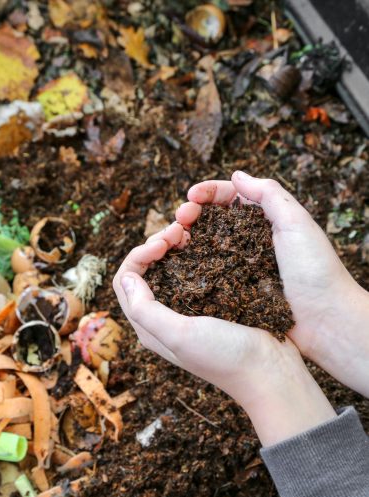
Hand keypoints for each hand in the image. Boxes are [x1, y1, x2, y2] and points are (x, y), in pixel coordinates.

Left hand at [113, 223, 335, 445]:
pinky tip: (204, 243)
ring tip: (189, 232)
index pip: (125, 280)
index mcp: (149, 325)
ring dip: (172, 246)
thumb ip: (146, 310)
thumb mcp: (180, 335)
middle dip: (155, 245)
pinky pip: (192, 270)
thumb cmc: (225, 357)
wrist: (270, 371)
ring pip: (167, 267)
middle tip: (178, 231)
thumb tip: (126, 278)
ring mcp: (187, 308)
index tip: (162, 244)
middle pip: (144, 270)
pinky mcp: (209, 302)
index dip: (138, 255)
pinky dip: (192, 253)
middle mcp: (163, 316)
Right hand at [176, 171, 368, 397]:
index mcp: (264, 219)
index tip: (191, 195)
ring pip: (204, 243)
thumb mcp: (297, 223)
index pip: (230, 197)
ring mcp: (237, 263)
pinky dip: (190, 262)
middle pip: (211, 218)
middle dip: (191, 212)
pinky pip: (206, 270)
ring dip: (186, 236)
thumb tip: (237, 175)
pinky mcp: (231, 287)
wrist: (324, 321)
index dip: (208, 193)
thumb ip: (269, 194)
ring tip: (174, 237)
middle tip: (180, 217)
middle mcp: (248, 239)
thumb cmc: (316, 270)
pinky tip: (179, 260)